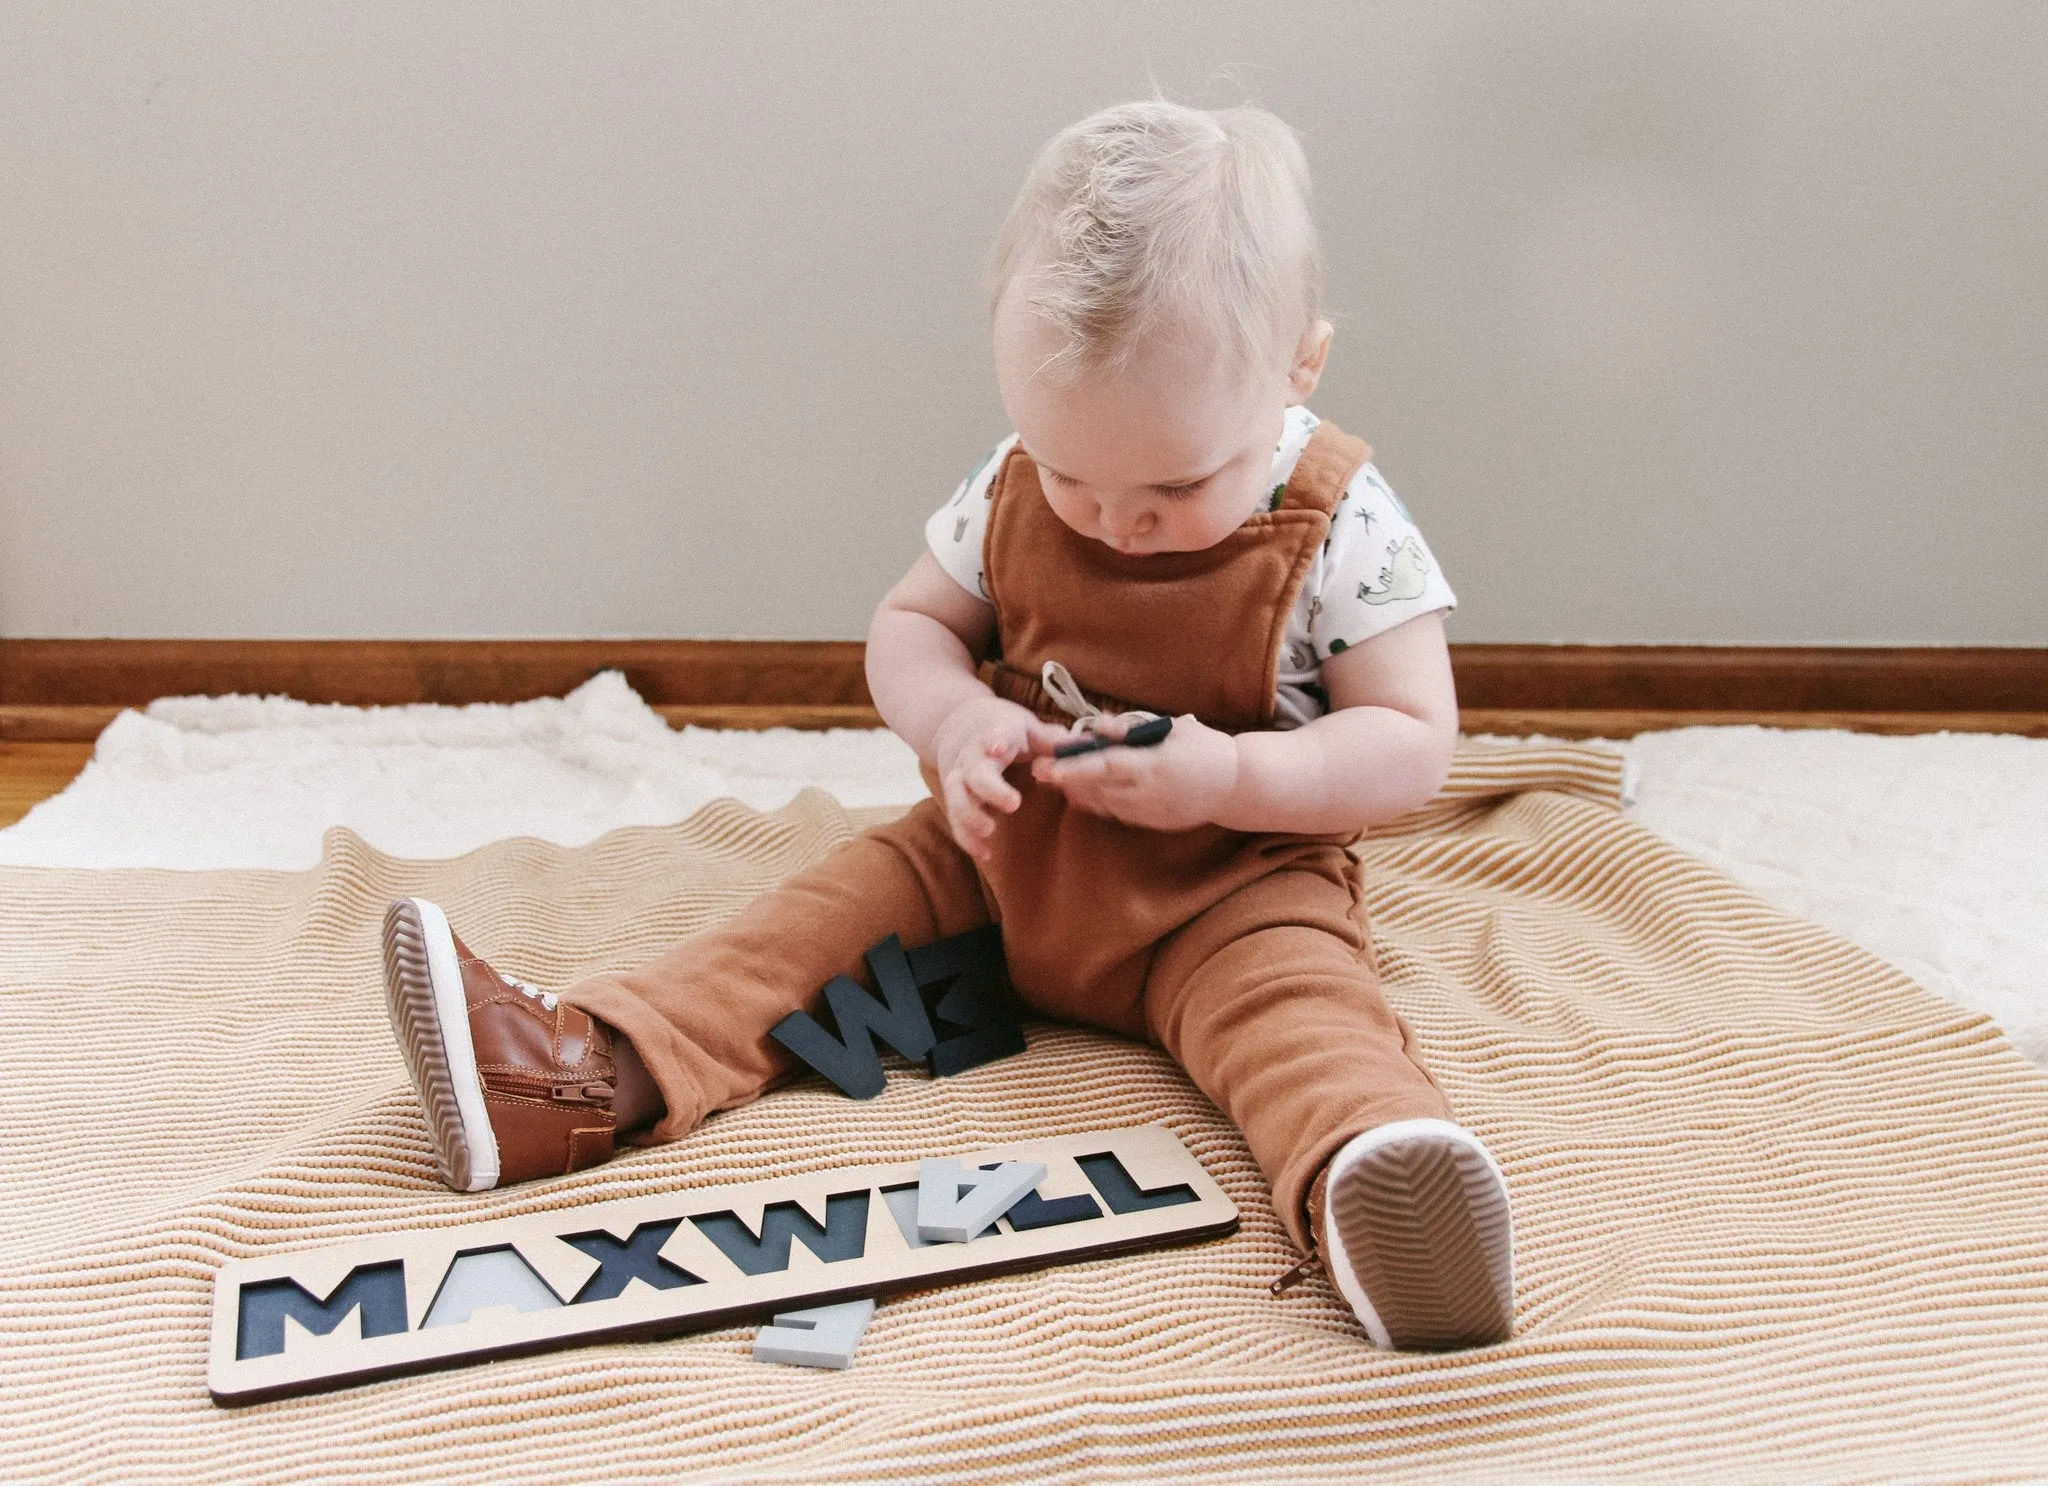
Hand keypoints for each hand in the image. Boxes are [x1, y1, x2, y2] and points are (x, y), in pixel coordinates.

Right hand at [931, 695, 1071, 862]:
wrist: (961, 725)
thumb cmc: (1007, 732)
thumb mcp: (1029, 728)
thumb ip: (1052, 739)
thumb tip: (1077, 745)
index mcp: (998, 734)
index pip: (996, 734)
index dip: (996, 739)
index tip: (998, 747)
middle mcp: (974, 756)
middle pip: (974, 771)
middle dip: (990, 788)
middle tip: (1013, 803)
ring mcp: (961, 777)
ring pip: (956, 795)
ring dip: (970, 815)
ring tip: (989, 830)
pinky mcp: (955, 797)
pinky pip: (955, 819)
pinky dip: (966, 838)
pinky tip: (985, 853)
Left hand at [1029, 713, 1239, 830]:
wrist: (1236, 785)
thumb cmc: (1204, 748)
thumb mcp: (1171, 729)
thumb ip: (1132, 728)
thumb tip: (1098, 725)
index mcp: (1151, 765)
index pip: (1103, 767)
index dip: (1072, 768)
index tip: (1046, 766)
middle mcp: (1146, 792)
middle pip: (1096, 788)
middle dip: (1066, 780)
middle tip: (1039, 770)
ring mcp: (1149, 812)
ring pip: (1103, 804)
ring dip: (1079, 792)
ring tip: (1058, 780)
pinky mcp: (1153, 823)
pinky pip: (1118, 813)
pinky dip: (1099, 803)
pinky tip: (1084, 793)